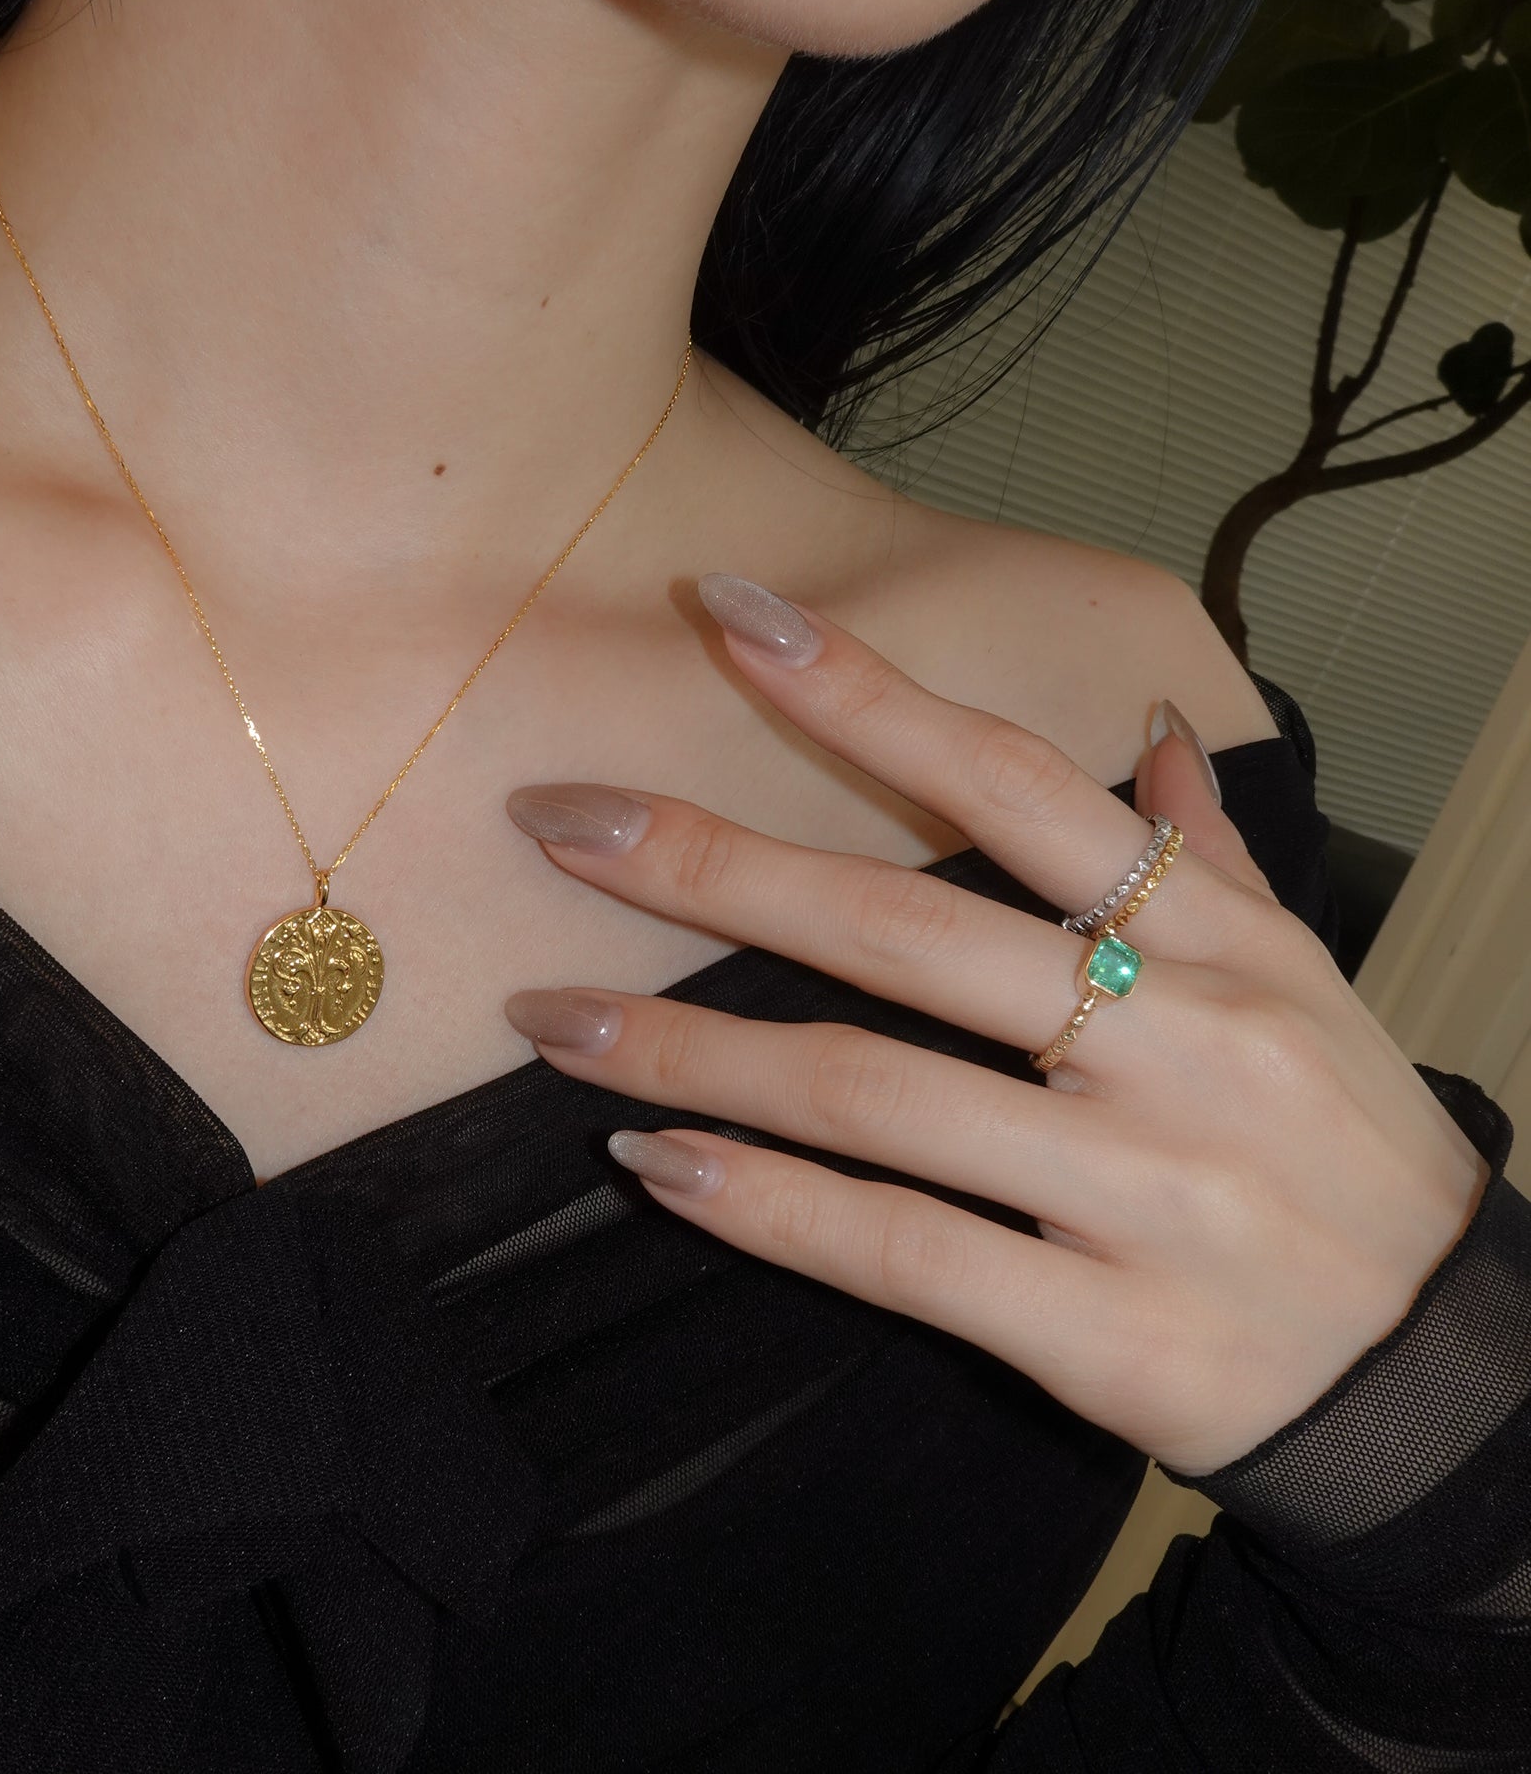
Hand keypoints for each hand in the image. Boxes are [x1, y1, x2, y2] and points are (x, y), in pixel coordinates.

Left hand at [500, 575, 1488, 1477]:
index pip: (1019, 787)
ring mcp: (1146, 1196)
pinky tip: (655, 1166)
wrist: (1442, 1384)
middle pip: (907, 933)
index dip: (865, 695)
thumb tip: (1151, 733)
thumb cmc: (1346, 1150)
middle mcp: (1185, 1046)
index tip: (727, 615)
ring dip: (690, 1056)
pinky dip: (765, 1209)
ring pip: (874, 1097)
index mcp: (1224, 943)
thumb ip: (1214, 858)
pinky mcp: (1108, 1337)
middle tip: (558, 824)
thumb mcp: (1305, 983)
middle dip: (714, 869)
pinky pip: (900, 1254)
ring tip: (557, 1021)